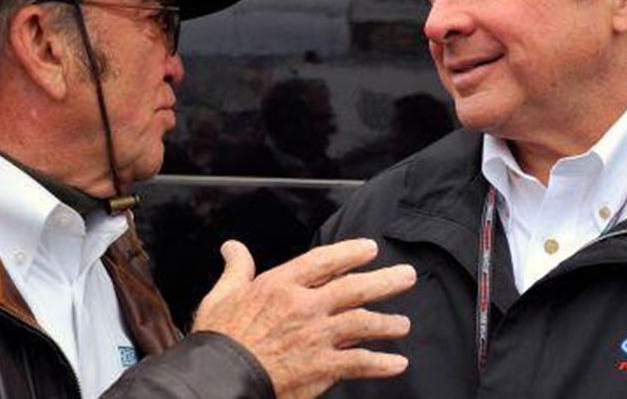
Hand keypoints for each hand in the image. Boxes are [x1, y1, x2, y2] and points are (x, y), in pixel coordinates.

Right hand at [192, 238, 415, 398]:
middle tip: (406, 275)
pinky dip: (381, 363)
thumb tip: (232, 247)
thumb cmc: (220, 339)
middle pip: (353, 288)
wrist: (219, 379)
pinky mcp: (321, 367)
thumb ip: (236, 269)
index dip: (350, 252)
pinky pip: (359, 362)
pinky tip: (397, 363)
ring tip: (403, 324)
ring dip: (387, 323)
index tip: (369, 248)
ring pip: (362, 323)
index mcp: (280, 285)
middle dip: (385, 281)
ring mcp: (315, 336)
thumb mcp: (222, 295)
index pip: (323, 261)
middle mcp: (304, 306)